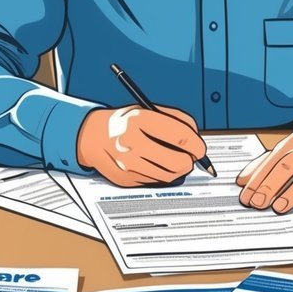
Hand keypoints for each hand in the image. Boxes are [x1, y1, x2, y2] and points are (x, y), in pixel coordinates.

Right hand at [76, 106, 205, 186]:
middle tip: (189, 158)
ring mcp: (128, 164)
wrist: (92, 137)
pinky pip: (155, 181)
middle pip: (177, 162)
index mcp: (139, 119)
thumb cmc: (125, 122)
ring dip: (177, 170)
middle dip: (189, 161)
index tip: (200, 148)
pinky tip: (152, 164)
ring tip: (173, 159)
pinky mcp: (126, 179)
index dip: (196, 145)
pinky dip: (160, 175)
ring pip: (169, 176)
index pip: (180, 136)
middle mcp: (132, 142)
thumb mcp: (148, 110)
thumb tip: (196, 138)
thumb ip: (176, 119)